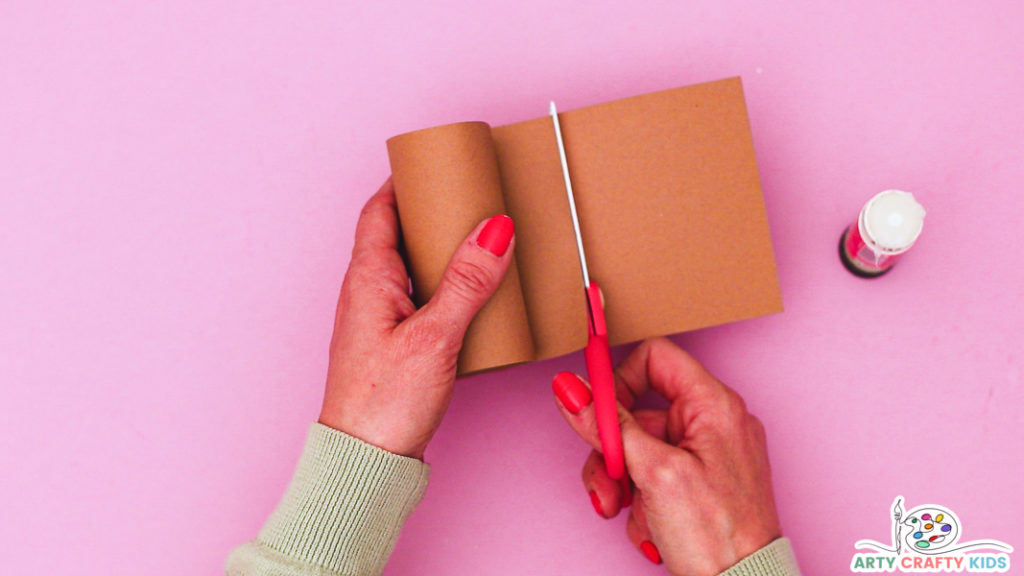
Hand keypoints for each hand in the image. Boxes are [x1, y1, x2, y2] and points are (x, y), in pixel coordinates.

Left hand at [319, 179, 515, 458]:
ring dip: (439, 249)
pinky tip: (471, 295)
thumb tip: (495, 228)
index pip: (379, 210)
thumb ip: (467, 282)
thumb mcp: (435, 336)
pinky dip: (443, 284)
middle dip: (429, 211)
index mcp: (367, 278)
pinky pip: (419, 297)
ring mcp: (378, 320)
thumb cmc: (385, 403)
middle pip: (395, 234)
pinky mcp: (393, 345)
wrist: (365, 462)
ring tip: (478, 240)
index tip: (436, 163)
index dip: (404, 182)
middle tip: (468, 197)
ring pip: (409, 267)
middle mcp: (366, 293)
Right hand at [552, 337, 780, 574]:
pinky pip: (653, 475)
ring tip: (625, 514)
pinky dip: (642, 501)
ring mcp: (707, 454)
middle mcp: (713, 422)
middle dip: (613, 452)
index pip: (655, 358)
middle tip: (607, 483)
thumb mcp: (652, 472)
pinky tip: (651, 528)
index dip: (619, 380)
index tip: (593, 412)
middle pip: (638, 413)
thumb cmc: (718, 534)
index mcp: (713, 404)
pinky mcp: (699, 483)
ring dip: (622, 484)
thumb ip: (609, 425)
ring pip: (639, 449)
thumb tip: (572, 388)